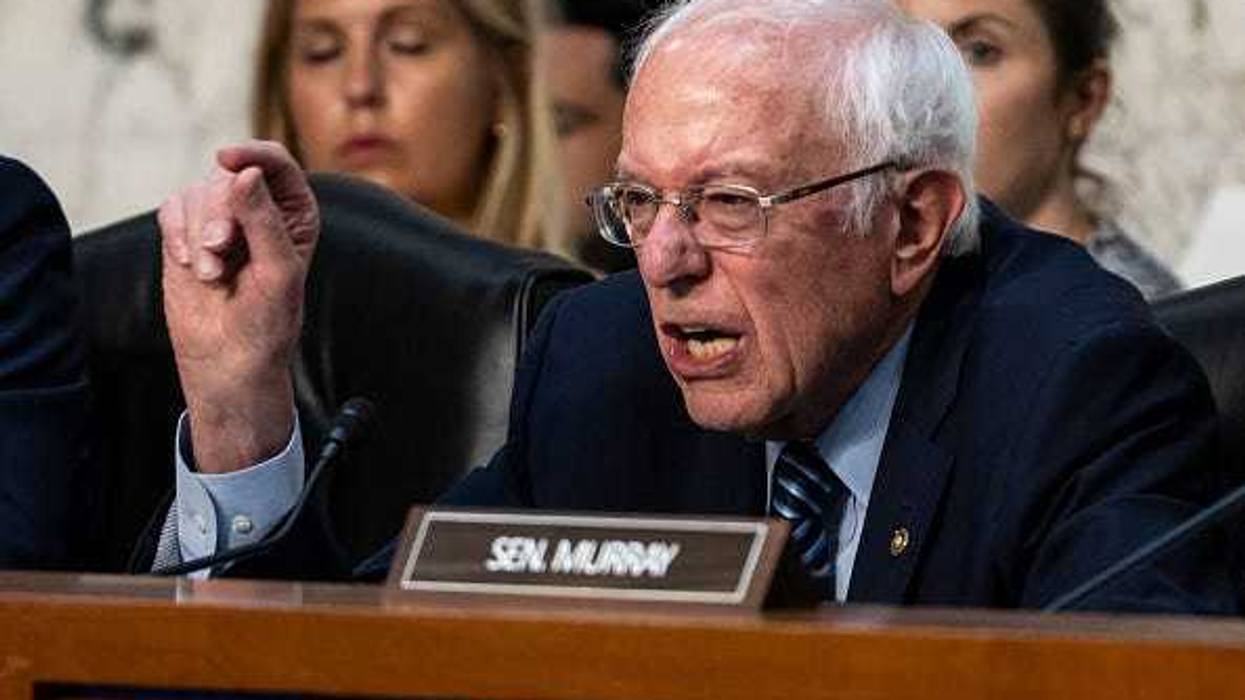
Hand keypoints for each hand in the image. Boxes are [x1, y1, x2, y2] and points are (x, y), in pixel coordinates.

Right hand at [158, 141, 318, 472]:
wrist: (229, 357)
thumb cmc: (267, 319)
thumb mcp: (277, 270)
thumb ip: (262, 220)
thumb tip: (243, 173)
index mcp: (294, 213)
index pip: (276, 163)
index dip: (252, 154)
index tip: (227, 160)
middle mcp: (259, 208)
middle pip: (228, 178)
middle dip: (219, 214)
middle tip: (221, 253)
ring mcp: (220, 218)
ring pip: (196, 193)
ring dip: (198, 234)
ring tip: (213, 274)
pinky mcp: (187, 232)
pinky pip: (172, 209)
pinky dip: (176, 235)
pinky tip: (190, 265)